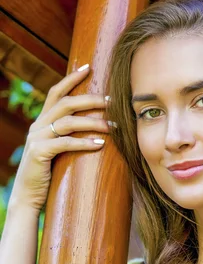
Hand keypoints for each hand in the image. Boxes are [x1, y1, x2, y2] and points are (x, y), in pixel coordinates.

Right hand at [11, 64, 110, 213]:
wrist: (28, 196)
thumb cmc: (48, 173)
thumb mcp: (57, 148)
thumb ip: (68, 135)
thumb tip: (97, 126)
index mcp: (42, 121)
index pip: (56, 92)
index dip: (72, 78)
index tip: (90, 67)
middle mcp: (38, 125)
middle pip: (66, 103)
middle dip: (91, 99)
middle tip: (112, 101)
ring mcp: (37, 138)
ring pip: (68, 122)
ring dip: (93, 122)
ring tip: (113, 127)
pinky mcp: (39, 153)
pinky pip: (65, 143)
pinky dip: (84, 142)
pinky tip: (100, 144)